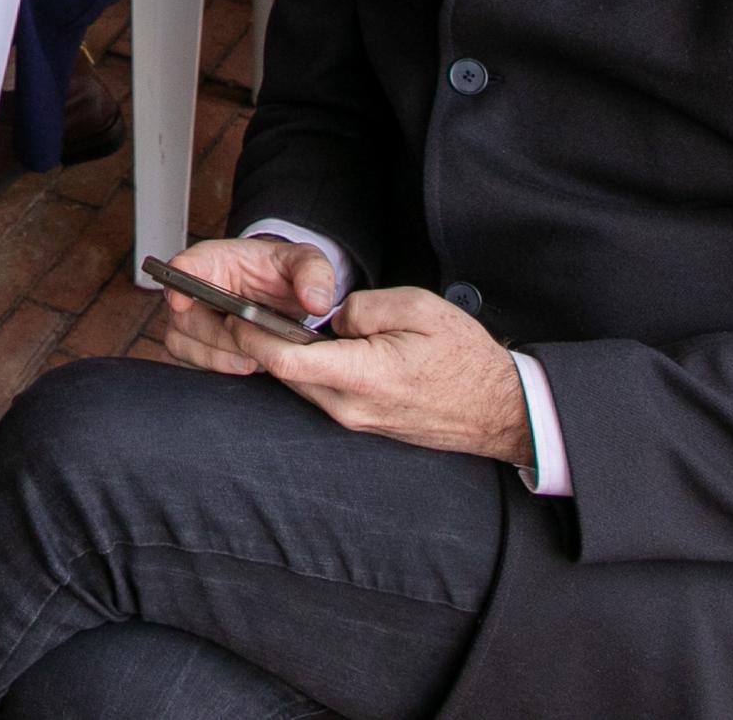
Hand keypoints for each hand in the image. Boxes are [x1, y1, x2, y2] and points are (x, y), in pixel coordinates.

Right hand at [151, 233, 342, 376]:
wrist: (275, 294)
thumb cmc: (279, 273)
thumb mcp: (304, 263)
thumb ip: (315, 273)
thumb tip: (317, 302)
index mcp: (213, 260)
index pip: (185, 265)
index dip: (178, 281)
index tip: (182, 300)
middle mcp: (192, 288)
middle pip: (183, 315)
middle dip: (217, 337)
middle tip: (251, 349)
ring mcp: (187, 317)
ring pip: (181, 342)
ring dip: (217, 356)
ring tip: (252, 360)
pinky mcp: (189, 343)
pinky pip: (187, 361)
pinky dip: (214, 367)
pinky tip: (243, 364)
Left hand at [258, 285, 536, 466]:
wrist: (500, 409)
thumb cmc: (464, 356)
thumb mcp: (417, 307)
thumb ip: (361, 307)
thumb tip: (330, 320)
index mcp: (362, 375)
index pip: (285, 361)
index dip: (251, 334)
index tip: (232, 311)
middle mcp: (352, 407)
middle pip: (285, 376)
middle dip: (260, 344)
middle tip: (241, 310)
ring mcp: (358, 421)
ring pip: (303, 387)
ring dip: (285, 359)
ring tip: (275, 324)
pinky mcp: (364, 425)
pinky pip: (323, 396)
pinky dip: (309, 374)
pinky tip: (313, 350)